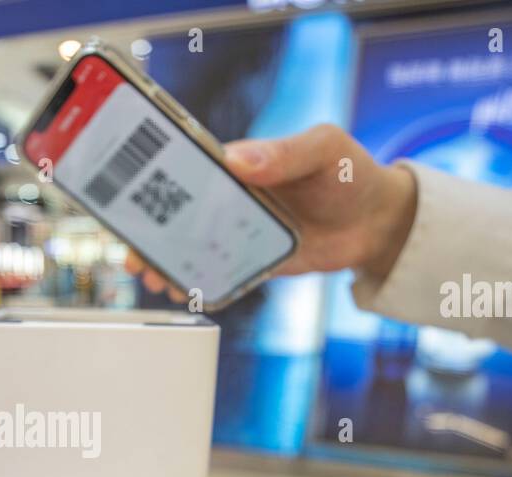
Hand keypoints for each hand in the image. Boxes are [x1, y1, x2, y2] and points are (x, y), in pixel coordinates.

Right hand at [125, 123, 417, 301]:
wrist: (378, 221)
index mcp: (241, 163)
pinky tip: (184, 291)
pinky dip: (202, 282)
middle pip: (182, 213)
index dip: (157, 182)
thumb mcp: (324, 149)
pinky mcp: (256, 261)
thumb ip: (285, 153)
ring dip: (171, 262)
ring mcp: (242, 231)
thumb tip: (240, 161)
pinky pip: (223, 272)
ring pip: (196, 246)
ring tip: (154, 278)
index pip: (189, 169)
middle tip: (134, 251)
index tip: (132, 199)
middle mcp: (234, 197)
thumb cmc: (350, 172)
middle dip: (152, 232)